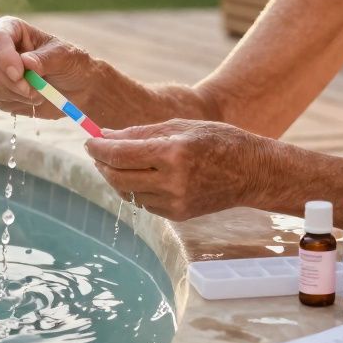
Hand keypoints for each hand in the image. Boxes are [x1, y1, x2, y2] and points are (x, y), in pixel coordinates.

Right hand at [0, 15, 91, 117]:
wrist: (78, 90)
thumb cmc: (71, 64)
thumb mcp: (65, 56)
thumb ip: (45, 58)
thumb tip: (25, 62)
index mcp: (12, 29)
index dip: (4, 57)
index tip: (19, 74)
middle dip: (8, 81)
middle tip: (33, 91)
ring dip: (13, 94)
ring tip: (38, 94)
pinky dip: (14, 104)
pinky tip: (31, 100)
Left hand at [84, 119, 272, 220]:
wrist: (253, 173)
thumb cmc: (218, 141)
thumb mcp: (181, 126)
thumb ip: (140, 133)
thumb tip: (106, 135)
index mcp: (173, 153)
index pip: (121, 154)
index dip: (99, 148)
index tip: (89, 140)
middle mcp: (172, 181)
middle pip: (117, 177)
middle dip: (101, 164)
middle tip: (97, 151)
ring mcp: (175, 202)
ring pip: (127, 192)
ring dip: (115, 177)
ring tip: (116, 161)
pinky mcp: (178, 215)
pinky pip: (143, 202)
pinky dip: (133, 188)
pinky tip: (138, 175)